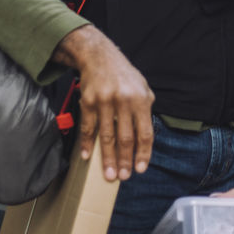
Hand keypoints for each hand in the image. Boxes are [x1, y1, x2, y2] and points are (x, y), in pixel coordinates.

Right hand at [53, 25, 153, 181]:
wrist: (99, 56)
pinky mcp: (88, 102)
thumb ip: (146, 109)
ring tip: (108, 174)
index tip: (140, 168)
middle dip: (124, 161)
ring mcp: (104, 102)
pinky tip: (88, 156)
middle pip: (125, 138)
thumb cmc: (123, 75)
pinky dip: (88, 144)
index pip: (144, 133)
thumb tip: (145, 137)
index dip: (143, 153)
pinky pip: (88, 128)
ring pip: (107, 136)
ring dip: (107, 158)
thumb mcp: (142, 87)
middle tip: (123, 177)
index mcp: (140, 99)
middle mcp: (123, 101)